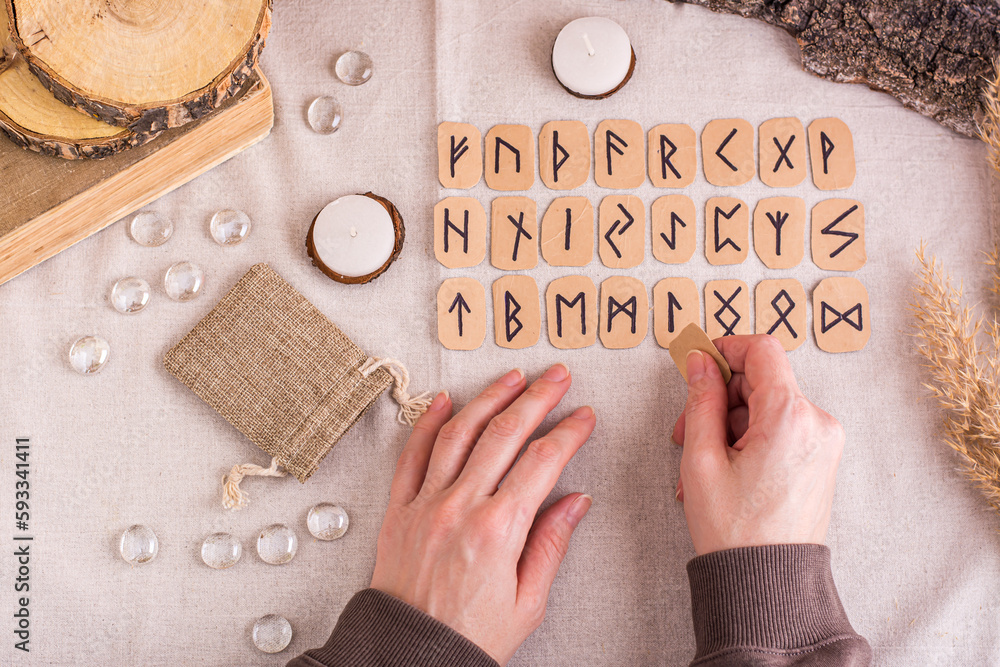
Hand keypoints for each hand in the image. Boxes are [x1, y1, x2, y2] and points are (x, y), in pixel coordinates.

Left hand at [370, 364, 594, 664]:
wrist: (409, 656)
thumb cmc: (470, 637)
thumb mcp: (527, 602)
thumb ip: (551, 545)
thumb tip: (576, 502)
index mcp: (498, 530)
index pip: (542, 462)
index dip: (568, 433)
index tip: (583, 416)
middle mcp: (460, 507)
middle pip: (504, 434)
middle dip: (536, 399)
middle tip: (556, 377)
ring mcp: (425, 503)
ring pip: (459, 433)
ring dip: (488, 398)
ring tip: (511, 378)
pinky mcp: (398, 509)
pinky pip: (412, 454)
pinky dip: (427, 422)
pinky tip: (444, 400)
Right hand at [672, 335, 844, 554]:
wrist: (768, 585)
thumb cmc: (736, 531)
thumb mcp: (702, 458)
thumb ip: (701, 400)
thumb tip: (701, 362)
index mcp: (791, 417)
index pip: (762, 351)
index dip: (725, 349)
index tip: (700, 362)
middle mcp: (818, 424)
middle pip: (762, 381)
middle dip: (720, 398)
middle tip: (686, 430)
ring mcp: (824, 443)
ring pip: (768, 407)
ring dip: (730, 424)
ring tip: (702, 463)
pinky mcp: (821, 459)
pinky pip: (781, 430)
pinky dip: (750, 440)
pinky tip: (724, 469)